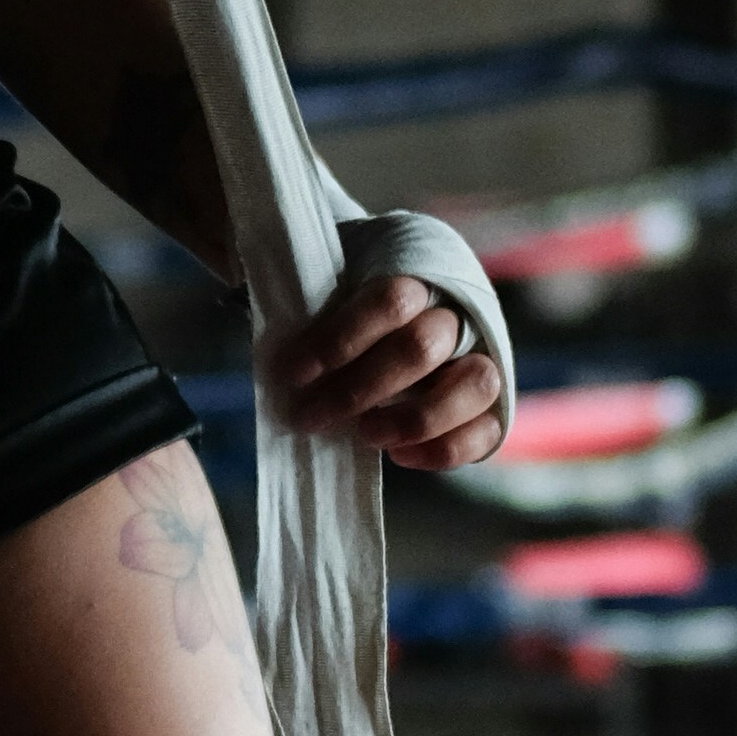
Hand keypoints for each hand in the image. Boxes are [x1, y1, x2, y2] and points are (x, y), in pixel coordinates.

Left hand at [258, 274, 507, 475]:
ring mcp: (484, 359)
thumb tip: (243, 288)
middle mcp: (460, 317)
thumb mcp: (336, 287)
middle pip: (421, 347)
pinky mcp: (493, 407)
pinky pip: (486, 432)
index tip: (292, 373)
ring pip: (474, 384)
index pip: (390, 301)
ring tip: (366, 435)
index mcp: (422, 278)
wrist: (414, 320)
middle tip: (311, 416)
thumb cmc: (360, 308)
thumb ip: (308, 296)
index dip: (339, 339)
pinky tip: (400, 457)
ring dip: (414, 418)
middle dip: (359, 388)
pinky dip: (444, 450)